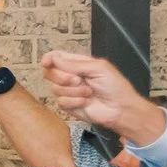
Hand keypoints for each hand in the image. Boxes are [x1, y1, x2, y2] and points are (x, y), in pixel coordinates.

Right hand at [41, 50, 166, 144]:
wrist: (119, 108)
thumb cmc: (115, 86)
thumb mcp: (98, 68)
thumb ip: (74, 64)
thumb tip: (54, 59)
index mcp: (79, 64)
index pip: (56, 57)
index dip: (48, 59)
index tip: (46, 63)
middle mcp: (71, 76)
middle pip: (50, 73)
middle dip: (63, 77)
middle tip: (78, 80)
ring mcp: (69, 91)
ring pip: (55, 88)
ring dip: (74, 91)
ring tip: (89, 92)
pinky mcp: (68, 105)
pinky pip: (61, 101)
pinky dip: (75, 101)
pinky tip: (86, 102)